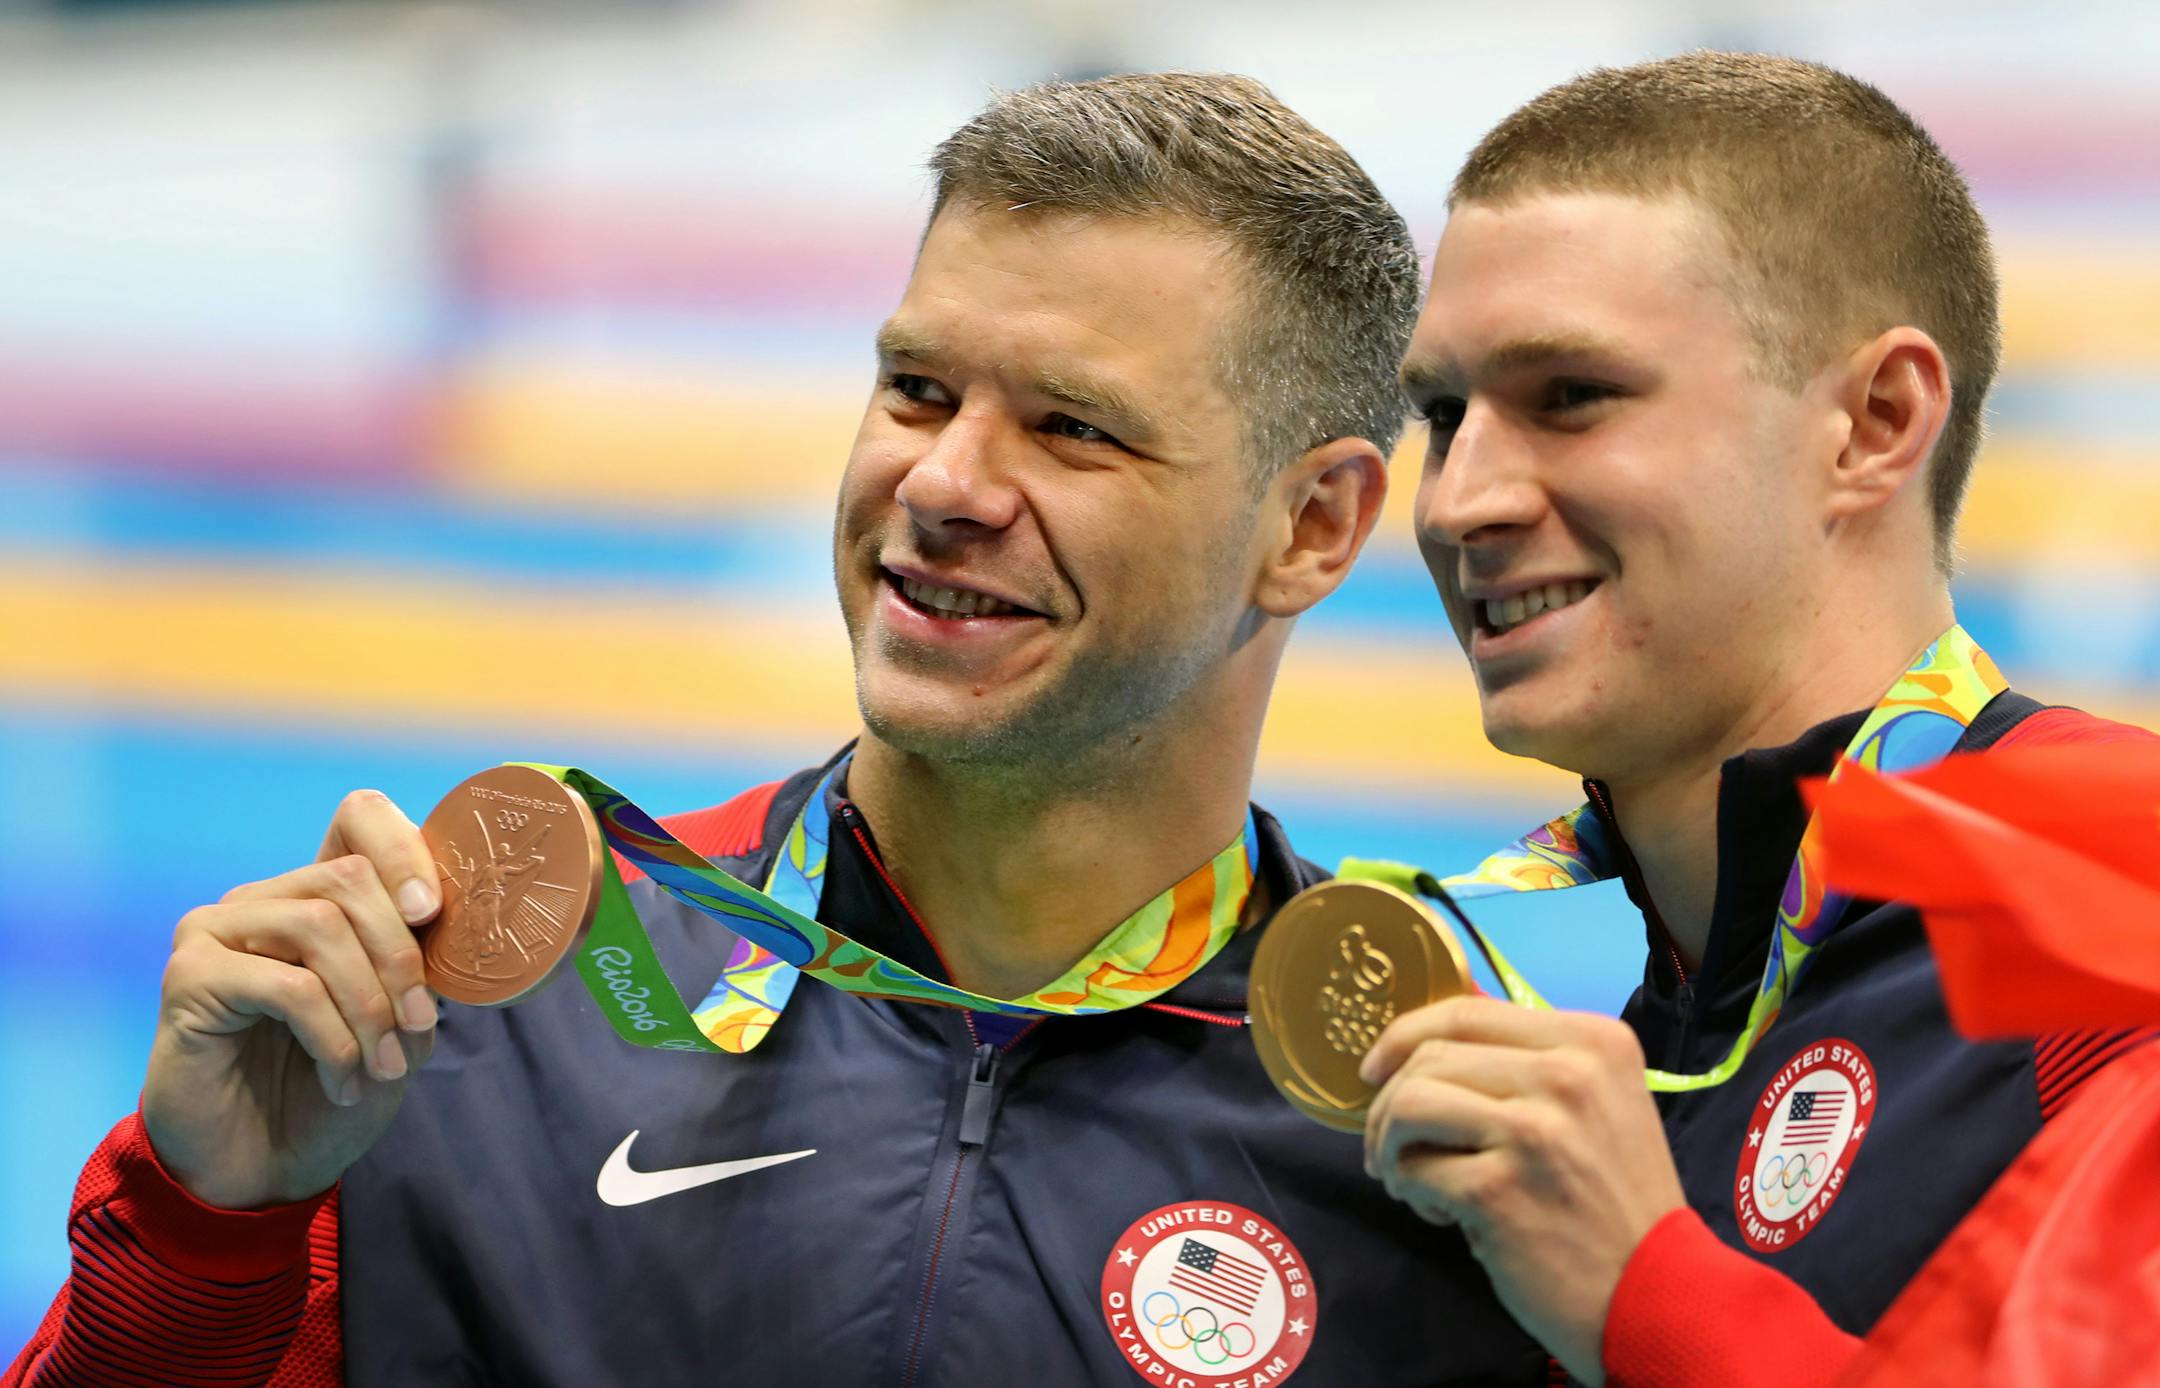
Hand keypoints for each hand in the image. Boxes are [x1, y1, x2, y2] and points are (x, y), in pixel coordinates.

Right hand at [141, 790, 442, 1209]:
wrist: (265, 1170)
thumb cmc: (337, 1091)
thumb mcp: (402, 1027)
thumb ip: (421, 968)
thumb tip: (455, 924)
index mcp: (319, 896)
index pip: (359, 817)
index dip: (404, 849)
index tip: (433, 913)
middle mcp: (264, 899)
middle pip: (350, 879)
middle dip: (401, 956)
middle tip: (417, 1027)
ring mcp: (218, 930)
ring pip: (320, 926)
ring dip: (369, 1004)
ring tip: (382, 1067)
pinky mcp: (189, 976)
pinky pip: (287, 985)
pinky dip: (332, 1037)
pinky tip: (343, 1080)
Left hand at [1361, 995, 1683, 1384]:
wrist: (1658, 1295)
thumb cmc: (1618, 1202)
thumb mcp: (1597, 1105)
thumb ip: (1528, 1064)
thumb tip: (1428, 1037)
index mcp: (1593, 1041)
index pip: (1467, 1011)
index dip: (1404, 1036)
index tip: (1376, 1069)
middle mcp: (1567, 1074)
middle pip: (1429, 1056)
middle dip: (1389, 1102)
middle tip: (1391, 1147)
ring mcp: (1533, 1131)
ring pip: (1409, 1103)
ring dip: (1389, 1144)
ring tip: (1408, 1178)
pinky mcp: (1499, 1190)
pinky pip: (1414, 1169)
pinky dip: (1411, 1191)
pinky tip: (1441, 1214)